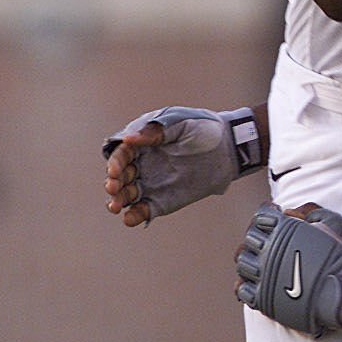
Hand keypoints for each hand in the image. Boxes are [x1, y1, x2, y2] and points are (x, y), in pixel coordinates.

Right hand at [102, 106, 263, 225]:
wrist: (229, 148)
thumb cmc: (204, 130)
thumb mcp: (180, 124)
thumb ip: (155, 132)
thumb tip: (128, 138)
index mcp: (144, 145)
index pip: (122, 155)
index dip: (115, 163)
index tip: (114, 170)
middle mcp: (144, 165)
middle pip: (119, 176)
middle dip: (112, 182)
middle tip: (113, 187)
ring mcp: (152, 184)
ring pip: (126, 195)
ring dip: (118, 200)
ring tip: (116, 205)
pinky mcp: (162, 201)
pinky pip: (143, 211)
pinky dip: (133, 216)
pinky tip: (129, 218)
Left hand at [235, 202, 341, 337]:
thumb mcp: (333, 222)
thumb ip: (309, 211)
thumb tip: (289, 212)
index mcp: (284, 229)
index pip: (261, 215)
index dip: (267, 212)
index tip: (274, 214)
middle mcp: (268, 250)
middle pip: (249, 239)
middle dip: (258, 235)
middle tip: (270, 239)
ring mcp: (263, 275)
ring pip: (243, 262)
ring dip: (251, 258)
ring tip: (264, 261)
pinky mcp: (262, 298)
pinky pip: (242, 289)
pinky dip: (246, 283)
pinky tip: (257, 281)